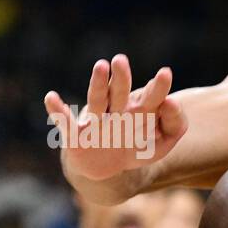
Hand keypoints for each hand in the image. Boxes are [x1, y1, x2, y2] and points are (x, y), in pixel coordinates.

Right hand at [44, 54, 187, 182]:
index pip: (150, 98)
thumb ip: (176, 123)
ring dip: (98, 84)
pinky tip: (52, 97)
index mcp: (139, 112)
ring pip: (97, 100)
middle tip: (121, 60)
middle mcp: (116, 111)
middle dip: (122, 78)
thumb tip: (171, 101)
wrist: (106, 168)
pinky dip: (57, 110)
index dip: (158, 88)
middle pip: (120, 93)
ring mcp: (95, 121)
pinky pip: (65, 121)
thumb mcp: (162, 143)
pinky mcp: (76, 135)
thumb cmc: (136, 149)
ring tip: (101, 66)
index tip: (165, 73)